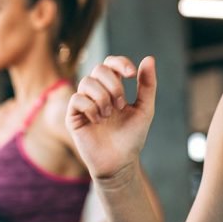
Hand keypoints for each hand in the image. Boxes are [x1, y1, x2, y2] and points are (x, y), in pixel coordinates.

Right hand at [67, 55, 156, 179]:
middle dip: (113, 84)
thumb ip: (147, 85)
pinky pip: (77, 99)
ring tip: (109, 115)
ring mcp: (84, 104)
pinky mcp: (73, 117)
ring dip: (102, 97)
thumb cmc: (132, 138)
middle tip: (120, 105)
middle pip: (99, 69)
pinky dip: (90, 107)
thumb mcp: (145, 109)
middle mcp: (97, 93)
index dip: (120, 63)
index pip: (111, 63)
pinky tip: (98, 121)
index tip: (131, 75)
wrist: (120, 163)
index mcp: (113, 88)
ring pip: (87, 82)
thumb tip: (149, 58)